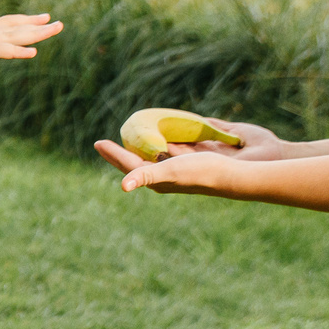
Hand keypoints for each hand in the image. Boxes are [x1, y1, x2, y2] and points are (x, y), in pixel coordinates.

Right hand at [0, 13, 62, 99]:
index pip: (3, 27)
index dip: (22, 23)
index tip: (41, 20)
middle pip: (12, 28)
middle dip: (35, 26)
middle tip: (57, 23)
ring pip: (11, 36)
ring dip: (34, 34)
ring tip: (55, 29)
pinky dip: (16, 50)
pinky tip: (32, 51)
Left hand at [101, 149, 256, 198]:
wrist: (230, 177)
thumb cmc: (200, 172)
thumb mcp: (170, 170)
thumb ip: (145, 175)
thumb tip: (123, 185)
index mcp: (153, 180)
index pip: (126, 165)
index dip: (112, 154)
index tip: (98, 142)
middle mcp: (160, 179)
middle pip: (133, 164)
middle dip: (118, 154)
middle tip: (103, 144)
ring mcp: (173, 174)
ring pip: (147, 161)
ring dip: (134, 152)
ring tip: (125, 143)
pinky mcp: (185, 168)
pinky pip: (164, 157)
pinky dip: (154, 149)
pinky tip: (156, 143)